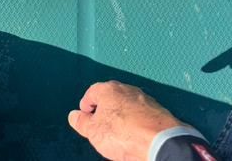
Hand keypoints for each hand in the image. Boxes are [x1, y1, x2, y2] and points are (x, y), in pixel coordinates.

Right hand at [68, 80, 192, 160]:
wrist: (157, 140)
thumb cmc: (122, 132)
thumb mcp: (93, 131)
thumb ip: (82, 122)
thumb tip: (74, 116)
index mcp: (109, 89)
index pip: (93, 91)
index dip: (86, 102)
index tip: (83, 112)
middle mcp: (127, 90)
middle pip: (111, 97)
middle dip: (104, 109)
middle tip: (99, 123)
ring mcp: (144, 99)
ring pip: (127, 105)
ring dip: (121, 115)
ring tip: (117, 132)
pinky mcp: (157, 111)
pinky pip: (141, 115)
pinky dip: (135, 122)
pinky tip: (134, 134)